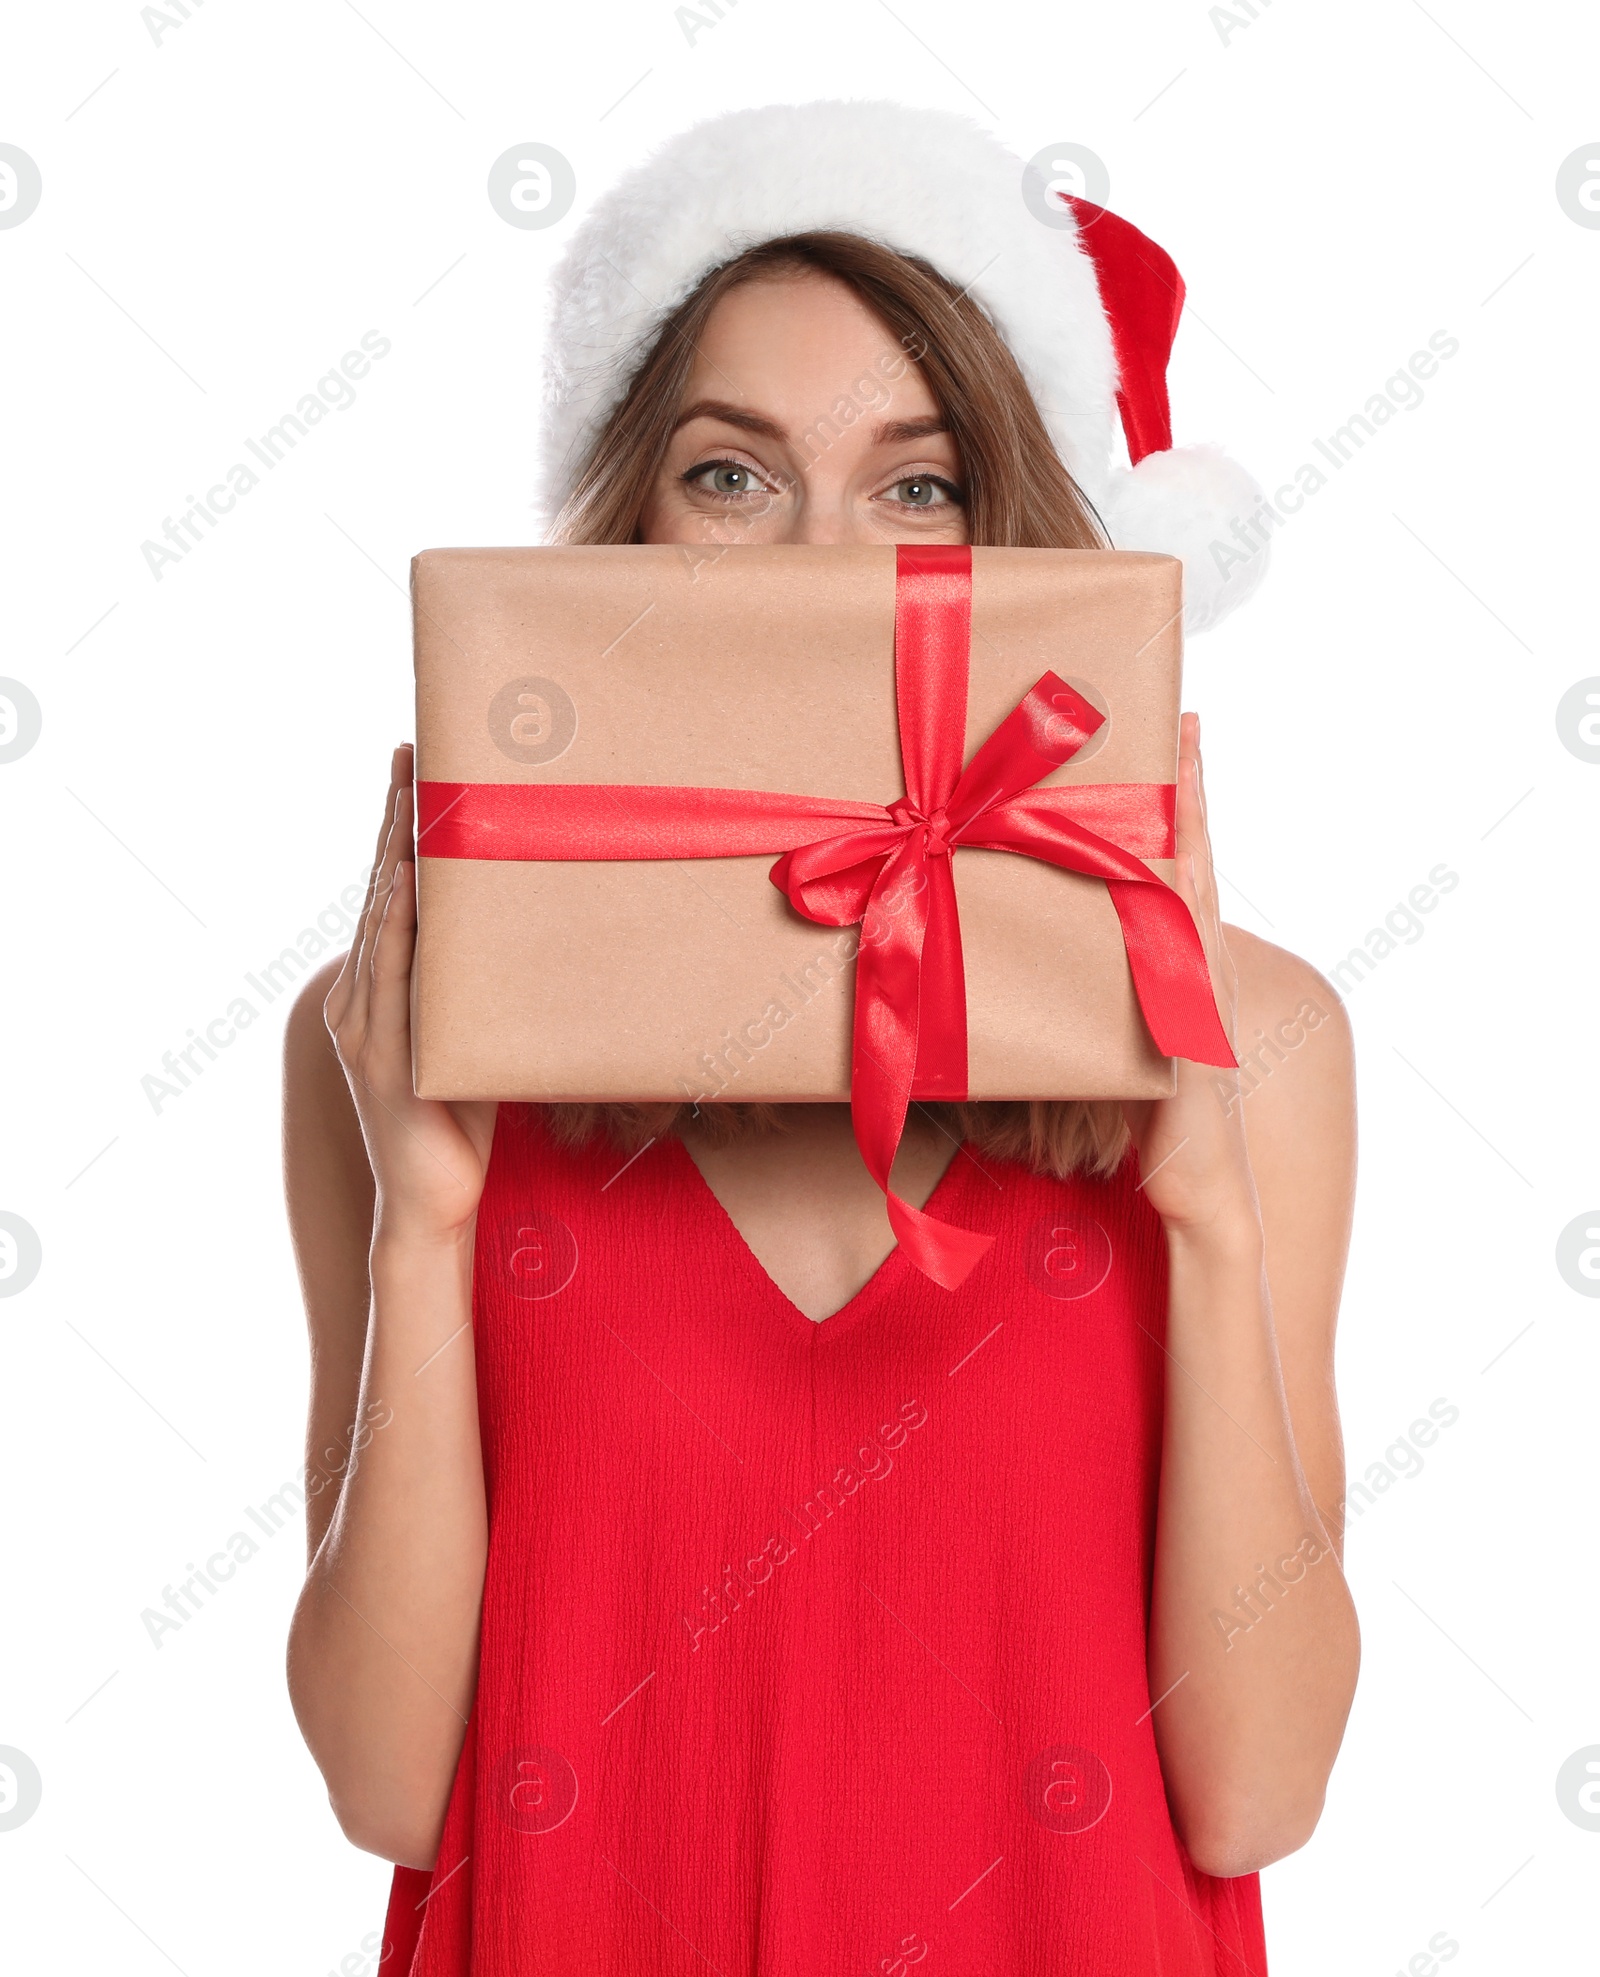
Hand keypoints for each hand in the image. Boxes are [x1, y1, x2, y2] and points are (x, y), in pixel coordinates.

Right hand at [323, 744, 496, 1241]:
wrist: (434, 1205)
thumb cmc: (461, 1121)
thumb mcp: (473, 1038)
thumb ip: (483, 990)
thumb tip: (541, 934)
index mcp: (378, 990)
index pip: (389, 894)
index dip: (399, 829)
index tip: (416, 767)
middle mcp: (361, 998)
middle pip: (379, 891)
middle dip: (395, 820)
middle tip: (413, 753)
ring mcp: (367, 1028)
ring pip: (383, 923)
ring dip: (397, 856)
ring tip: (414, 798)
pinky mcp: (386, 1060)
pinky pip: (395, 981)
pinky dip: (400, 929)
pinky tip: (410, 885)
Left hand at [1122, 714, 1259, 1238]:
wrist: (1197, 1187)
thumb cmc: (1151, 1115)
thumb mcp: (1119, 1034)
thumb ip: (1097, 984)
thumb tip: (1041, 942)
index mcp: (1180, 958)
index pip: (1185, 858)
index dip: (1186, 793)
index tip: (1178, 724)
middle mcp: (1198, 963)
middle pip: (1197, 856)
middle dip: (1191, 787)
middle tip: (1182, 716)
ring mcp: (1200, 991)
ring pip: (1195, 892)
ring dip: (1189, 830)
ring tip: (1179, 763)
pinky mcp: (1189, 1029)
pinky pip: (1182, 958)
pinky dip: (1178, 913)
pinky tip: (1166, 871)